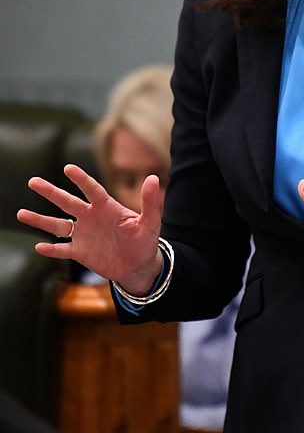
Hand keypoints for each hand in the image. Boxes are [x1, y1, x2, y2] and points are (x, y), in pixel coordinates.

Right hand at [16, 164, 162, 293]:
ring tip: (21, 213)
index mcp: (107, 207)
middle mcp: (91, 217)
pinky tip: (38, 246)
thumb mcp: (150, 222)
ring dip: (40, 220)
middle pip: (67, 202)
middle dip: (51, 192)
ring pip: (58, 225)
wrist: (138, 264)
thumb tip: (153, 178)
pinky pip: (62, 249)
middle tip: (32, 181)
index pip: (92, 190)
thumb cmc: (145, 240)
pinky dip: (51, 249)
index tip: (68, 168)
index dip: (81, 179)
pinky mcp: (80, 252)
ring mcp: (83, 234)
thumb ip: (150, 201)